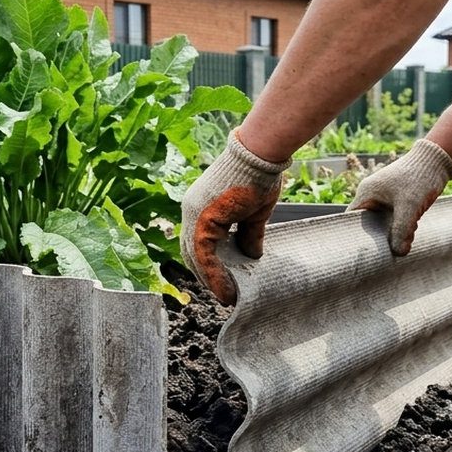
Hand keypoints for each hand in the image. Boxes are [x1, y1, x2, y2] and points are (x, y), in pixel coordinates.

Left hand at [180, 131, 289, 303]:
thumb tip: (252, 255)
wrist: (258, 155)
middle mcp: (192, 211)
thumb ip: (249, 235)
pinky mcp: (201, 219)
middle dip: (208, 276)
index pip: (199, 242)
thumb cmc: (258, 176)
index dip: (210, 264)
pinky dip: (214, 275)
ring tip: (227, 297)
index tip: (225, 281)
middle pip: (194, 252)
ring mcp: (194, 214)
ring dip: (211, 280)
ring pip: (196, 257)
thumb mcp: (253, 213)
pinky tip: (226, 290)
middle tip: (225, 294)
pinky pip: (204, 255)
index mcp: (202, 207)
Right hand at [349, 139, 451, 255]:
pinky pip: (395, 218)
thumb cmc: (419, 177)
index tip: (365, 251)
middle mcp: (372, 195)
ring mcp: (385, 197)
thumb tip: (398, 253)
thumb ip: (402, 230)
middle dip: (379, 237)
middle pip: (368, 224)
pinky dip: (402, 226)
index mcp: (367, 193)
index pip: (351, 219)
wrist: (438, 160)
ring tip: (404, 240)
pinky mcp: (398, 200)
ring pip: (384, 223)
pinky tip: (411, 231)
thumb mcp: (410, 206)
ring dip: (393, 232)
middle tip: (387, 251)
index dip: (356, 236)